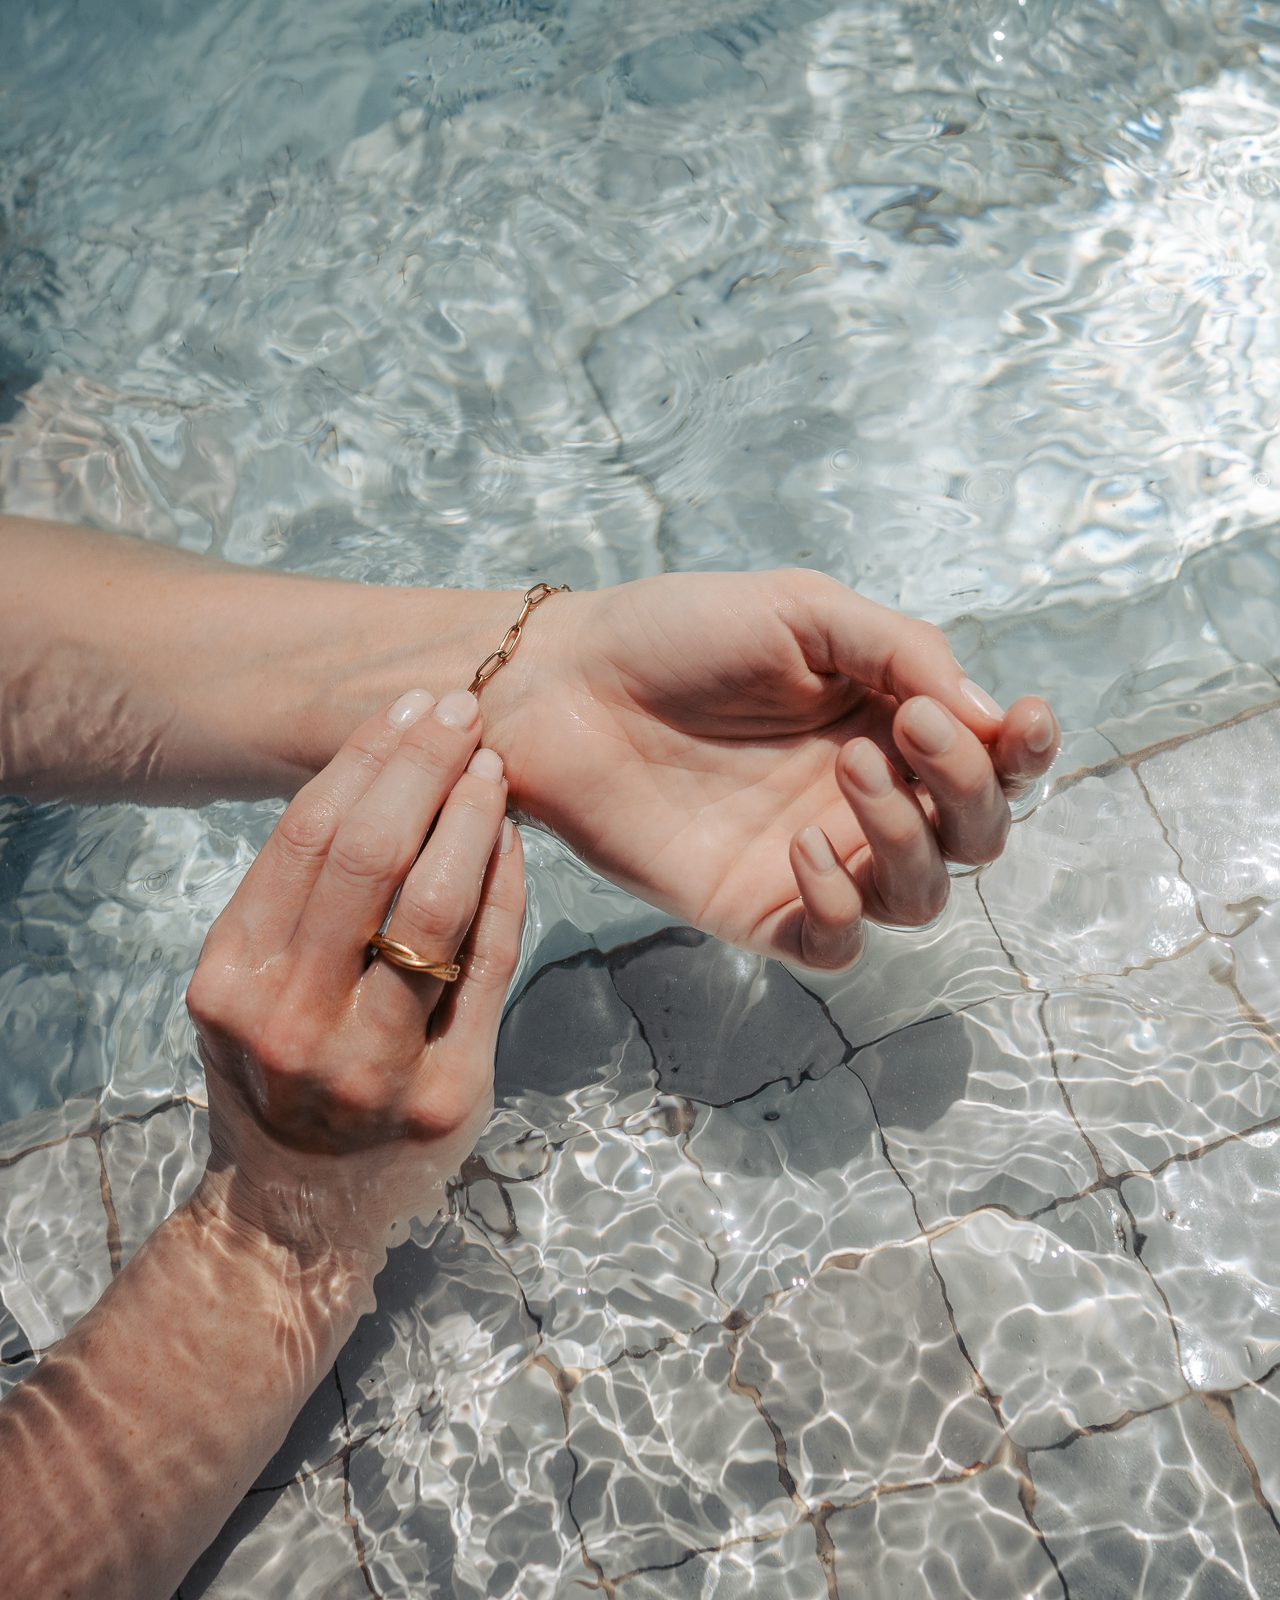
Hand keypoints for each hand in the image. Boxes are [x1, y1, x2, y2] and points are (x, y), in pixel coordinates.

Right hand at [186, 687, 523, 1271]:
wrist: (300, 1211)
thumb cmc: (280, 1074)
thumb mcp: (251, 989)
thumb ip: (299, 900)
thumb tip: (387, 772)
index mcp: (230, 983)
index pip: (306, 838)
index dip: (365, 759)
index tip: (406, 706)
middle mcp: (292, 1026)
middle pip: (368, 858)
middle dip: (421, 766)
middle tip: (462, 707)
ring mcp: (372, 1067)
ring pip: (435, 907)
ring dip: (471, 816)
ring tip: (492, 762)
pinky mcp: (448, 1094)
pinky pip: (490, 965)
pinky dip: (507, 889)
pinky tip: (513, 838)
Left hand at [490, 569, 1056, 970]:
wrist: (563, 686)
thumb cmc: (677, 634)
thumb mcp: (802, 611)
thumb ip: (901, 650)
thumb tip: (994, 716)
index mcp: (887, 722)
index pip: (994, 761)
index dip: (1025, 751)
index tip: (1019, 721)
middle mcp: (864, 798)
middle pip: (976, 835)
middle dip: (965, 788)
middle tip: (905, 732)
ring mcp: (815, 859)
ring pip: (922, 895)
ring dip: (908, 838)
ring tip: (846, 769)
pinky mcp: (758, 908)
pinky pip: (838, 943)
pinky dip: (841, 906)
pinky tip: (802, 847)